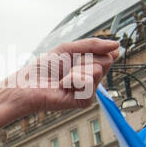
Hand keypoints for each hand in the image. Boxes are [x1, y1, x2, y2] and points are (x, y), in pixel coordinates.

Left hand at [0, 38, 120, 113]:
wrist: (28, 84)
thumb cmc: (44, 67)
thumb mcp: (68, 49)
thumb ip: (92, 45)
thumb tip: (117, 46)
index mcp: (90, 64)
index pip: (109, 52)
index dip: (98, 49)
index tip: (78, 53)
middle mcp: (93, 77)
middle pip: (106, 60)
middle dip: (84, 59)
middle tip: (67, 66)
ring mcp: (90, 90)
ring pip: (99, 70)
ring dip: (77, 70)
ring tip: (63, 77)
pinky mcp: (85, 101)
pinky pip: (90, 83)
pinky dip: (74, 80)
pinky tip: (63, 86)